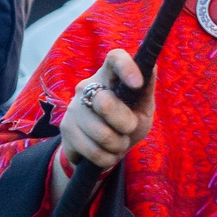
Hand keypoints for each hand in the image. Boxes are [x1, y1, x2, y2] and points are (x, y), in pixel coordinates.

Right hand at [58, 50, 149, 172]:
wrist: (101, 149)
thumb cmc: (127, 121)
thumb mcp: (142, 108)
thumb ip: (145, 91)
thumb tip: (150, 68)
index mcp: (109, 75)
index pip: (115, 58)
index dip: (126, 67)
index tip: (137, 84)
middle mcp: (87, 86)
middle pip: (106, 104)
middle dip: (125, 124)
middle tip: (128, 129)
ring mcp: (73, 107)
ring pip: (102, 133)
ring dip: (118, 145)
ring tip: (117, 142)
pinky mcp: (65, 128)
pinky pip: (94, 151)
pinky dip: (107, 158)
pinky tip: (106, 153)